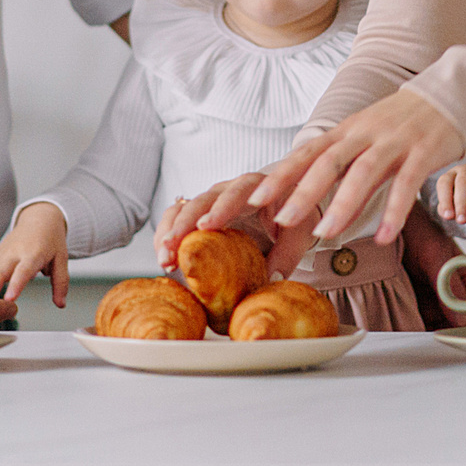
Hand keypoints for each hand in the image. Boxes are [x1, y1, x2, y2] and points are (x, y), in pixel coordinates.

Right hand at [0, 203, 70, 308]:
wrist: (39, 218)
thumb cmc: (50, 239)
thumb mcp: (61, 259)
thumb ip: (60, 282)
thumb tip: (60, 304)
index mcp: (33, 253)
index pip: (23, 271)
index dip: (15, 285)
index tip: (9, 299)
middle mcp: (15, 252)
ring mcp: (3, 253)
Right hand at [155, 181, 294, 272]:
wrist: (286, 201)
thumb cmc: (294, 213)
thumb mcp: (301, 229)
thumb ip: (288, 252)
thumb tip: (272, 278)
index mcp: (256, 187)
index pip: (236, 194)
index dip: (219, 209)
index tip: (206, 226)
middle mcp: (228, 190)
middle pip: (201, 201)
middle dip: (183, 224)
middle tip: (171, 248)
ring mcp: (211, 201)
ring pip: (182, 208)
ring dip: (169, 232)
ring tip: (164, 258)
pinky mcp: (201, 214)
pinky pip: (177, 218)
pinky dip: (168, 236)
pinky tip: (165, 259)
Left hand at [246, 89, 465, 247]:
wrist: (449, 96)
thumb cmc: (402, 124)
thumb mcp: (366, 139)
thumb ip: (344, 169)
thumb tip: (317, 205)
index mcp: (347, 131)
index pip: (308, 152)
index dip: (282, 175)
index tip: (256, 198)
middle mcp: (366, 133)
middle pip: (329, 161)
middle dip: (303, 191)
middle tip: (282, 220)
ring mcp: (395, 141)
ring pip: (364, 172)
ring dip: (343, 204)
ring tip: (326, 234)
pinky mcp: (424, 151)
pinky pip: (407, 184)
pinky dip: (393, 211)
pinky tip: (383, 236)